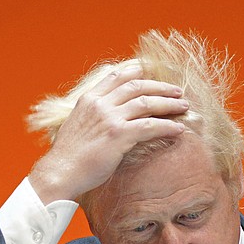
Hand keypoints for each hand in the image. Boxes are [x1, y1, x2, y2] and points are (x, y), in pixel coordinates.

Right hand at [29, 65, 187, 203]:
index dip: (136, 72)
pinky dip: (167, 126)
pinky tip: (178, 129)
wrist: (60, 172)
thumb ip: (93, 116)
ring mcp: (109, 118)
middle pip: (137, 86)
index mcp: (89, 99)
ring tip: (183, 106)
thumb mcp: (77, 126)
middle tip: (176, 91)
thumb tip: (107, 119)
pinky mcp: (118, 135)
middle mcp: (100, 104)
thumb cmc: (69, 156)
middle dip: (160, 87)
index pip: (116, 76)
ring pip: (146, 103)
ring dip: (168, 103)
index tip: (150, 72)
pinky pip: (150, 126)